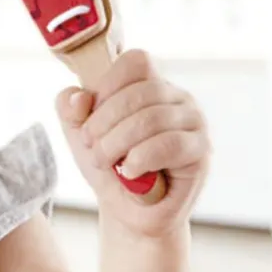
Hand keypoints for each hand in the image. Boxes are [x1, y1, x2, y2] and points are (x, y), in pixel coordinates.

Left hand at [56, 49, 210, 237]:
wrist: (127, 210)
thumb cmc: (108, 165)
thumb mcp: (78, 133)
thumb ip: (70, 108)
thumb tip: (80, 97)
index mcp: (150, 83)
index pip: (136, 61)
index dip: (107, 85)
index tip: (90, 115)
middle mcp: (177, 97)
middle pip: (139, 92)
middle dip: (104, 122)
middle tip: (91, 146)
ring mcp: (194, 121)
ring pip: (152, 118)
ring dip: (118, 144)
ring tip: (106, 162)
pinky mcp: (201, 150)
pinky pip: (170, 144)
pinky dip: (140, 158)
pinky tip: (129, 171)